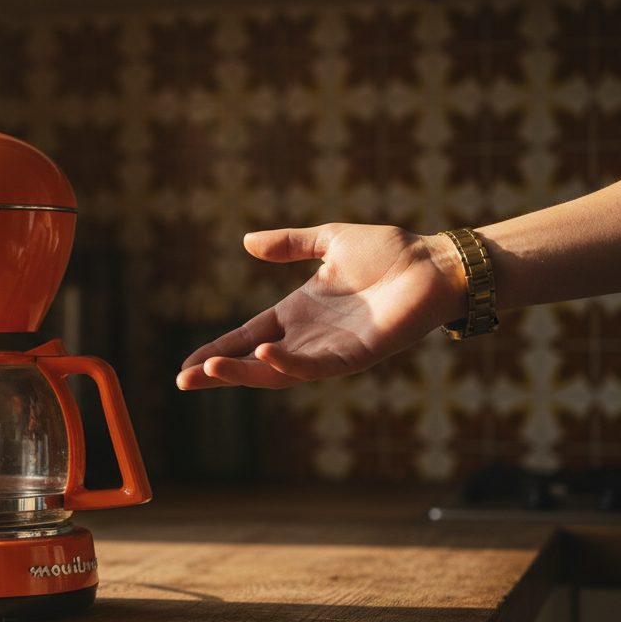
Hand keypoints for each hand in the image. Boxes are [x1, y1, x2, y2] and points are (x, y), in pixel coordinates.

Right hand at [176, 224, 466, 389]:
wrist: (437, 263)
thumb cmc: (391, 252)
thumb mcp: (329, 241)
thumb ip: (290, 244)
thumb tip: (247, 242)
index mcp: (299, 312)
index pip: (247, 337)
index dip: (218, 350)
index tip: (187, 365)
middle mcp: (310, 337)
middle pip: (253, 363)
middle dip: (218, 373)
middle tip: (183, 381)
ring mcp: (331, 350)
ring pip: (277, 372)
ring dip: (243, 374)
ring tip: (210, 371)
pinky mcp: (355, 356)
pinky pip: (315, 367)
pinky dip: (287, 365)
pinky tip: (263, 355)